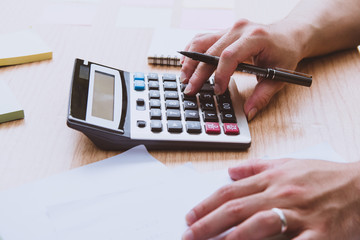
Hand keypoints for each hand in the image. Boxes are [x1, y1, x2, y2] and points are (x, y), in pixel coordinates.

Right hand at [180, 19, 303, 119]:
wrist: (288, 34)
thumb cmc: (285, 53)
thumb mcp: (279, 76)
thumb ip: (262, 95)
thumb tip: (249, 112)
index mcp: (256, 37)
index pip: (230, 55)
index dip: (220, 74)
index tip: (217, 91)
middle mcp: (240, 29)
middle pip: (211, 50)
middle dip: (198, 72)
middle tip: (190, 89)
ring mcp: (230, 28)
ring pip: (202, 41)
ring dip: (190, 60)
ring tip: (184, 77)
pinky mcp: (224, 31)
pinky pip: (203, 38)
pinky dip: (192, 51)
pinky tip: (185, 63)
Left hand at [182, 158, 359, 239]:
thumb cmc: (323, 175)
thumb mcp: (288, 163)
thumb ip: (256, 167)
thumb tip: (229, 171)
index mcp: (273, 178)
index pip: (231, 191)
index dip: (207, 205)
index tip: (189, 216)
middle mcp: (282, 193)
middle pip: (237, 208)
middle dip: (208, 223)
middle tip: (188, 234)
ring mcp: (300, 213)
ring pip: (258, 224)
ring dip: (232, 237)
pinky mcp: (319, 233)